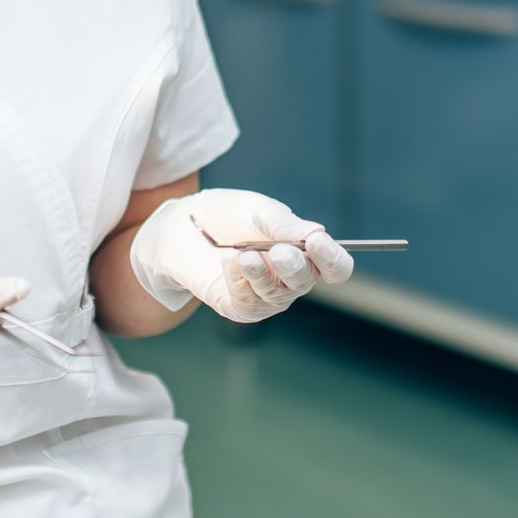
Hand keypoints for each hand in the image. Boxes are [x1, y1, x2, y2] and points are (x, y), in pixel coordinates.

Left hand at [128, 189, 353, 323]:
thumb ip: (283, 223)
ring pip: (278, 295)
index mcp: (304, 251)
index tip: (316, 242)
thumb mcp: (256, 209)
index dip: (332, 258)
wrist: (182, 226)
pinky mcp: (241, 308)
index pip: (336, 266)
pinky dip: (240, 280)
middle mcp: (291, 278)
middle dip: (293, 266)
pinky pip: (249, 302)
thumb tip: (317, 232)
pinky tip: (228, 260)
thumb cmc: (227, 215)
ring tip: (243, 253)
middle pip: (308, 281)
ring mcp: (267, 297)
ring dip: (262, 273)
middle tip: (277, 251)